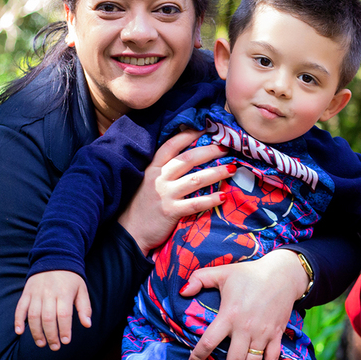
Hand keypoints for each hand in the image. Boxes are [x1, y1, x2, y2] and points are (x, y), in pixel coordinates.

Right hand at [14, 270, 90, 350]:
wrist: (54, 258)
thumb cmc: (70, 278)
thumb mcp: (82, 290)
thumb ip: (85, 308)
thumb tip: (87, 325)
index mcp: (65, 293)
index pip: (64, 315)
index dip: (64, 330)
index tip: (66, 341)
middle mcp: (49, 293)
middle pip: (48, 318)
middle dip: (51, 335)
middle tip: (54, 346)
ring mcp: (36, 293)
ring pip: (33, 315)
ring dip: (36, 332)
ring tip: (41, 343)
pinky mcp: (26, 293)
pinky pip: (20, 307)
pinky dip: (18, 320)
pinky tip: (19, 332)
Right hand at [118, 129, 235, 253]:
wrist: (128, 232)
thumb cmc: (141, 206)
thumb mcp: (148, 181)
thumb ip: (163, 169)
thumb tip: (187, 157)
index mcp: (153, 168)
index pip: (172, 145)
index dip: (189, 134)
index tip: (206, 127)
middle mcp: (159, 178)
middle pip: (188, 159)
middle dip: (210, 151)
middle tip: (226, 147)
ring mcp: (165, 194)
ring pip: (195, 179)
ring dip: (216, 173)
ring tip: (232, 168)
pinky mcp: (170, 212)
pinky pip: (195, 203)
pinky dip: (210, 200)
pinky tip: (223, 197)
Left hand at [181, 249, 309, 359]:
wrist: (283, 275)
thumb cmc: (249, 273)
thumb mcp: (222, 272)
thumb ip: (199, 278)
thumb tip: (182, 291)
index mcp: (230, 315)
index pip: (209, 341)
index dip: (198, 355)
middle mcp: (246, 329)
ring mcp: (263, 334)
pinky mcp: (276, 335)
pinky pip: (271, 359)